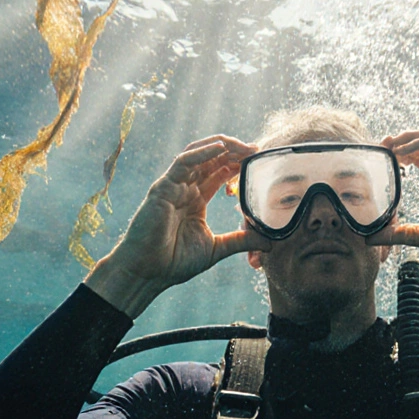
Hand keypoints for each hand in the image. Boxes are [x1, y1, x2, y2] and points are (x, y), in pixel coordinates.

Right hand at [84, 135, 270, 315]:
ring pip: (197, 154)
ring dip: (222, 146)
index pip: (218, 172)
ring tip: (244, 146)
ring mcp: (173, 186)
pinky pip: (183, 162)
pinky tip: (221, 148)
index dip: (237, 163)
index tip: (258, 160)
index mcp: (196, 200)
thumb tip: (270, 243)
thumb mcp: (217, 248)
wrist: (148, 272)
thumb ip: (241, 241)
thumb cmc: (174, 262)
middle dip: (234, 151)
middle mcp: (185, 189)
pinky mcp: (163, 187)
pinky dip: (202, 152)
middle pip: (210, 159)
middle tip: (256, 150)